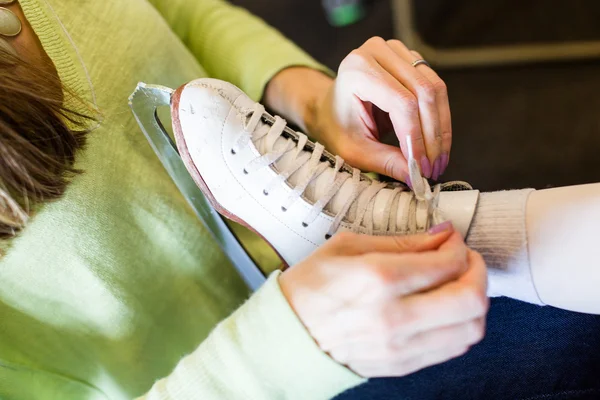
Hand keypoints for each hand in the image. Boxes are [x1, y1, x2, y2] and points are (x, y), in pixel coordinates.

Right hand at [279, 227, 487, 377]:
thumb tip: (441, 235)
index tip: (450, 239)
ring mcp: (399, 346)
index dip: (458, 246)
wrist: (288, 332)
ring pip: (470, 329)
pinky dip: (459, 325)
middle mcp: (394, 316)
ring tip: (457, 285)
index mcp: (378, 278)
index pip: (448, 262)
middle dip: (478, 273)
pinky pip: (452, 349)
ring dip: (474, 302)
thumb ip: (401, 241)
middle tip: (465, 260)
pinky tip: (443, 309)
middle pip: (471, 300)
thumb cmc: (312, 284)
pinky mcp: (401, 365)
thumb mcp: (348, 246)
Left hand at [308, 37, 451, 182]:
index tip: (421, 167)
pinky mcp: (409, 58)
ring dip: (441, 128)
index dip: (417, 138)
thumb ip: (385, 162)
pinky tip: (436, 142)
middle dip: (432, 136)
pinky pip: (435, 87)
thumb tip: (416, 177)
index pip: (402, 103)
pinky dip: (439, 117)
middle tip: (434, 167)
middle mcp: (377, 51)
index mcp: (357, 70)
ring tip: (438, 158)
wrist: (328, 108)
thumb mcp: (354, 150)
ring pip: (435, 89)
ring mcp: (395, 51)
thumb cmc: (335, 127)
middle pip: (423, 93)